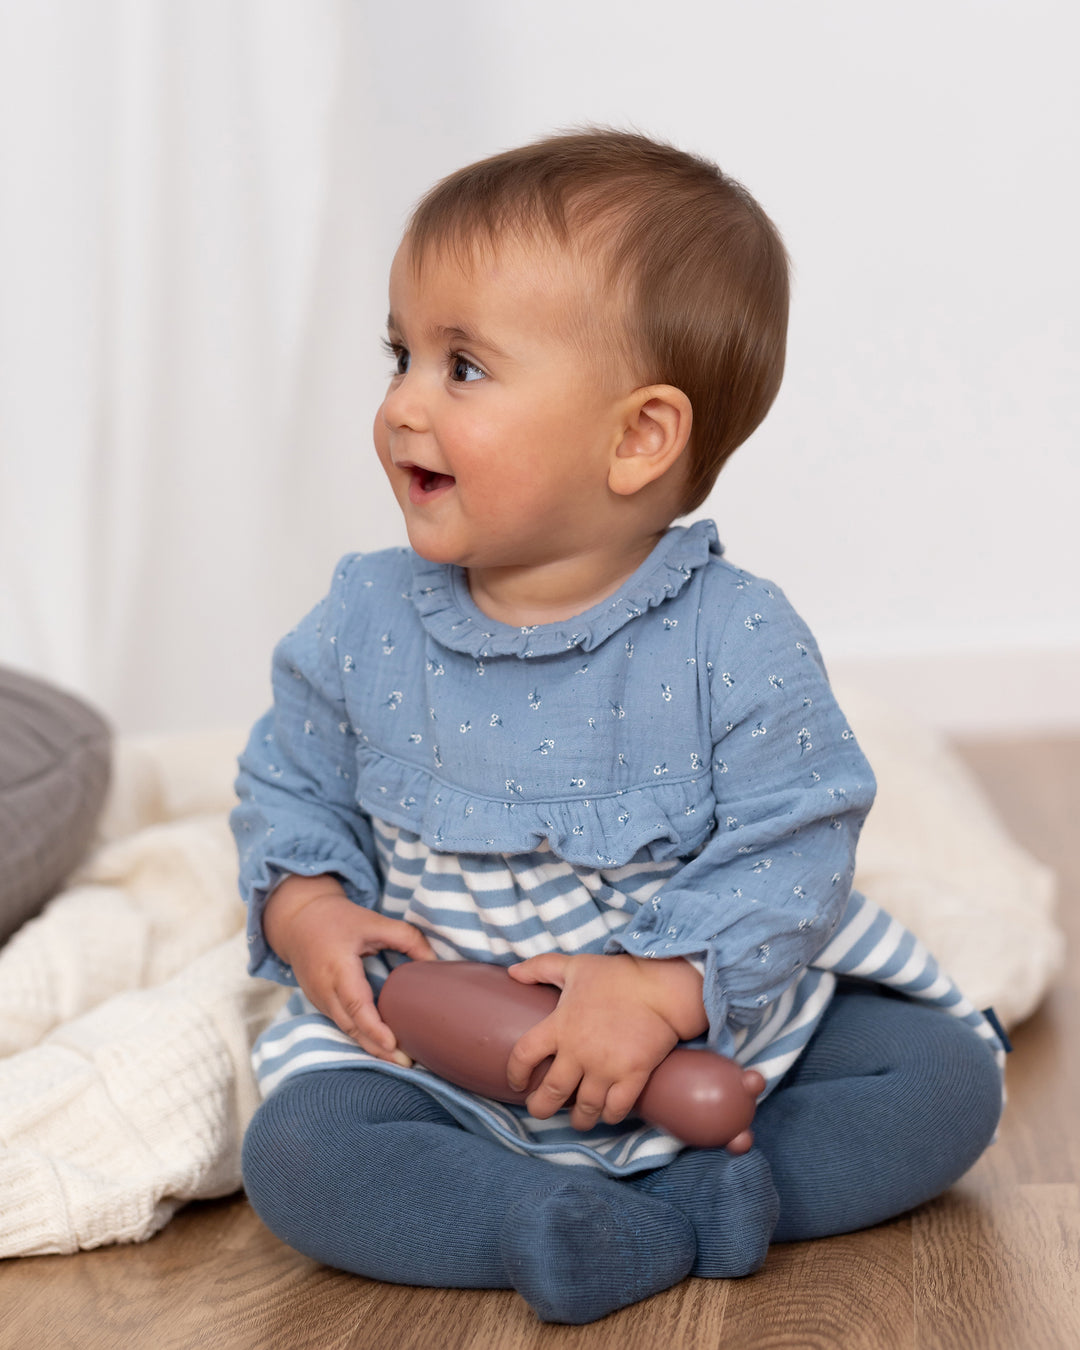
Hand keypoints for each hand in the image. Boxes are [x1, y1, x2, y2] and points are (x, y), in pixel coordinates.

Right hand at [264, 874, 436, 1062]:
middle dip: (378, 1048)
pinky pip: (343, 1025)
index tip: (393, 1043)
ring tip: (401, 1061)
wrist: (297, 921)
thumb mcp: (374, 921)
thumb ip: (407, 938)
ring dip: (371, 1047)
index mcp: (337, 967)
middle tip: (408, 1063)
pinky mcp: (321, 1004)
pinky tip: (382, 1046)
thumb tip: (434, 962)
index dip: (374, 1026)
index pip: (355, 1004)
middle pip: (351, 1026)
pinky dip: (362, 1037)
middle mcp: (324, 989)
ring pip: (347, 1030)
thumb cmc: (337, 919)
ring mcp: (319, 1000)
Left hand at [504, 953, 706, 1131]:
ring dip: (579, 1119)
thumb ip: (540, 967)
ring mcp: (606, 1067)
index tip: (517, 1083)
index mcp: (559, 1026)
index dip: (516, 1074)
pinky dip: (609, 1116)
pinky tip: (606, 1114)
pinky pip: (616, 1109)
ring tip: (578, 1119)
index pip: (524, 1055)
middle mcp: (578, 1052)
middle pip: (551, 1093)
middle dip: (541, 1108)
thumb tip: (512, 972)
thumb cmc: (616, 975)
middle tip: (540, 1111)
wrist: (660, 986)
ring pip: (585, 1109)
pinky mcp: (632, 1076)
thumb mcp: (574, 965)